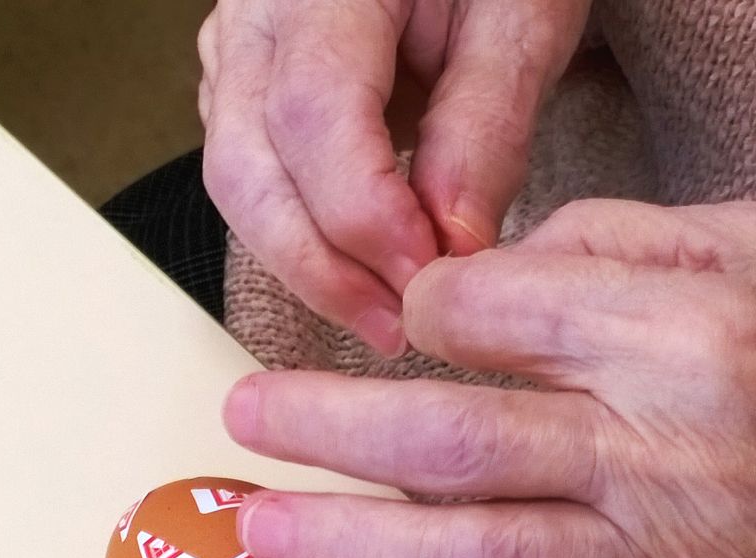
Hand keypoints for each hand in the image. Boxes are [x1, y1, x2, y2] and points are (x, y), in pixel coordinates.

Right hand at [199, 0, 588, 355]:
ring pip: (237, 186)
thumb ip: (485, 125)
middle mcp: (253, 17)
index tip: (429, 275)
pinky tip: (361, 268)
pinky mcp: (243, 90)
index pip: (313, 118)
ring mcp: (234, 54)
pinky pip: (252, 181)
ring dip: (307, 265)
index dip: (366, 215)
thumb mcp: (520, 17)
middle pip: (248, 170)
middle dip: (322, 268)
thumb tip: (452, 243)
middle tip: (400, 328)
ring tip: (387, 312)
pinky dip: (302, 237)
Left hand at [222, 199, 755, 557]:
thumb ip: (602, 246)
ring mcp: (672, 550)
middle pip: (456, 440)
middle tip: (247, 422)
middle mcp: (663, 444)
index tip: (403, 320)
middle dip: (328, 430)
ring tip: (269, 535)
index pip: (485, 317)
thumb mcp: (744, 238)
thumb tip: (477, 275)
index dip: (420, 312)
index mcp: (673, 331)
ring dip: (361, 549)